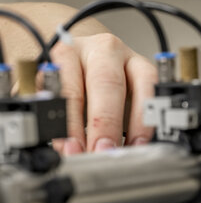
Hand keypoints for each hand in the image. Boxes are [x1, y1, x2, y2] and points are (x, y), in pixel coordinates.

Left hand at [51, 33, 156, 154]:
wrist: (81, 53)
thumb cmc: (62, 75)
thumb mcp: (47, 88)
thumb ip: (48, 109)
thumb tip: (50, 139)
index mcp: (67, 53)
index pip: (68, 89)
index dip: (70, 122)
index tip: (70, 148)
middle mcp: (99, 50)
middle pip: (105, 83)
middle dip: (104, 123)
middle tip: (100, 151)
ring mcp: (126, 57)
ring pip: (139, 83)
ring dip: (136, 122)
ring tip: (127, 149)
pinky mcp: (146, 68)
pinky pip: (155, 90)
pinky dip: (151, 117)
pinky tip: (143, 138)